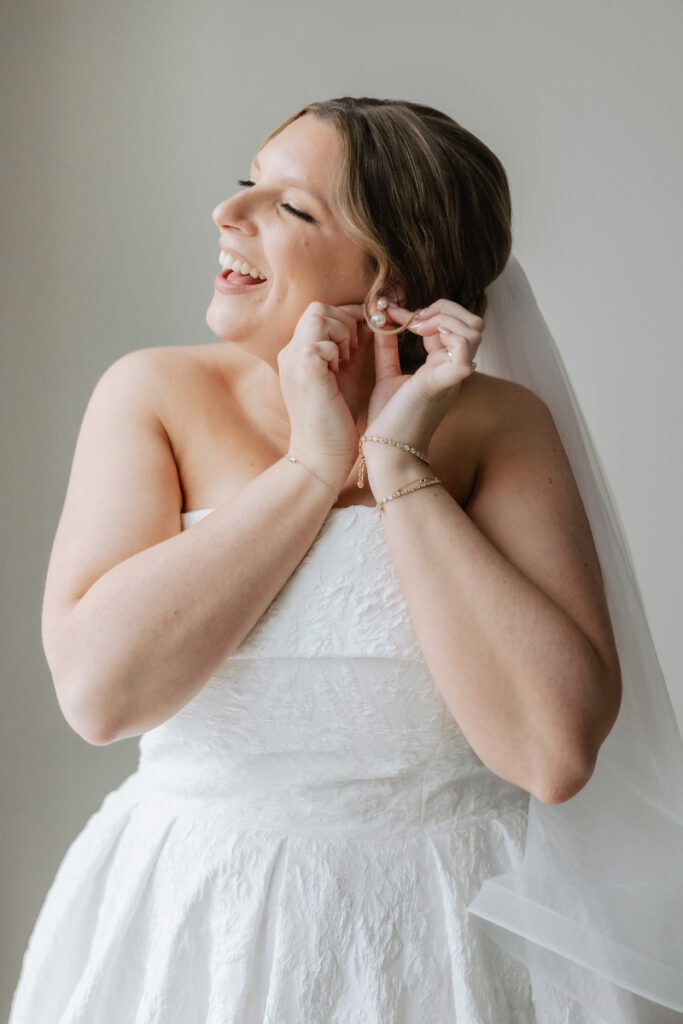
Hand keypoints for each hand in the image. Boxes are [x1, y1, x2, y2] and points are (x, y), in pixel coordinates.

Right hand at [277, 300, 369, 485]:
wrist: (322, 454)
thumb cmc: (335, 419)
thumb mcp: (346, 373)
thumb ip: (354, 347)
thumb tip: (371, 322)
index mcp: (297, 353)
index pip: (319, 312)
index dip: (346, 317)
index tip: (364, 335)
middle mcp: (289, 352)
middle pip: (318, 308)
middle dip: (345, 323)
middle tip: (355, 351)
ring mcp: (293, 360)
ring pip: (319, 317)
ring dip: (342, 334)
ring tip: (347, 360)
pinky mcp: (304, 370)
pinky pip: (323, 341)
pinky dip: (339, 351)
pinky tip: (340, 372)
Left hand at [360, 298, 483, 473]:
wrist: (387, 451)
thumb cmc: (389, 420)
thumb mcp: (388, 375)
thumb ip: (388, 349)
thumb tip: (382, 322)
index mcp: (443, 367)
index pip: (453, 325)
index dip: (427, 311)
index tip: (394, 312)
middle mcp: (454, 369)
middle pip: (473, 323)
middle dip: (444, 309)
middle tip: (414, 319)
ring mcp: (452, 376)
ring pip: (474, 330)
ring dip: (445, 318)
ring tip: (417, 326)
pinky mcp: (443, 383)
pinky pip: (463, 352)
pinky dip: (448, 334)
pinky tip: (422, 335)